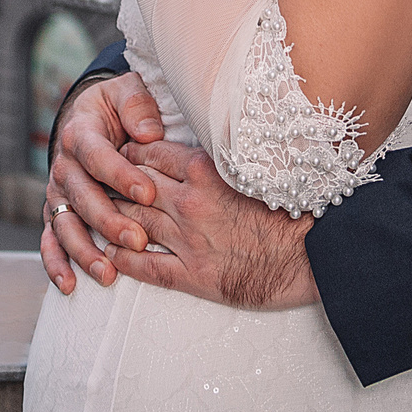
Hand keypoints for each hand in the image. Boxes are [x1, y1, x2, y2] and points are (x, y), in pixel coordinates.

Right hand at [41, 72, 165, 293]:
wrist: (91, 117)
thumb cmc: (117, 107)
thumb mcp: (128, 92)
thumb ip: (137, 105)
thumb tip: (148, 131)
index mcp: (80, 134)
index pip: (98, 157)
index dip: (121, 175)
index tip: (148, 193)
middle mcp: (64, 166)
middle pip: (82, 197)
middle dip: (109, 221)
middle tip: (139, 240)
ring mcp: (58, 192)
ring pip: (65, 225)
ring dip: (84, 251)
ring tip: (107, 274)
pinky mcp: (57, 212)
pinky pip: (50, 241)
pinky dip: (56, 264)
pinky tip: (69, 285)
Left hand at [104, 141, 318, 310]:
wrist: (315, 253)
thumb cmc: (296, 207)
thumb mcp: (259, 165)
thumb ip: (228, 152)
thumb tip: (215, 136)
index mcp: (207, 169)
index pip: (153, 153)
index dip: (132, 152)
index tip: (122, 151)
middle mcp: (190, 201)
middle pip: (135, 185)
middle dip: (113, 181)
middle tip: (97, 179)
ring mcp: (188, 239)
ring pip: (133, 222)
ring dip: (111, 217)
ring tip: (96, 213)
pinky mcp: (193, 274)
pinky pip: (146, 266)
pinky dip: (123, 259)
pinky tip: (110, 254)